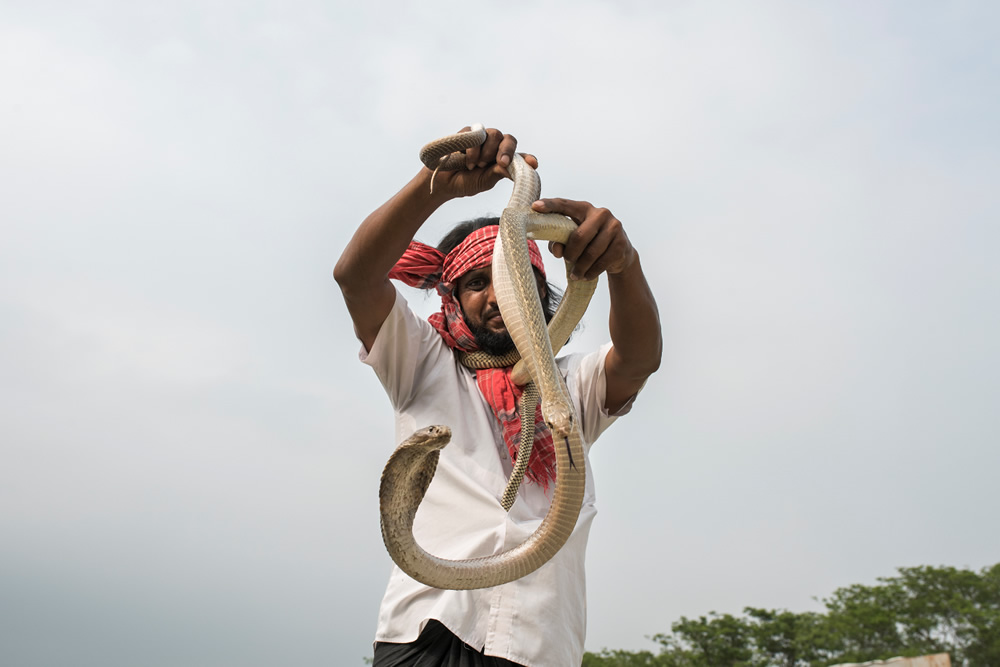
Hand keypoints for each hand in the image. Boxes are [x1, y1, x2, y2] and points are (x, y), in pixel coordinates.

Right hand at [424, 127, 538, 199]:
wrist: (444, 183)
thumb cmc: (466, 182)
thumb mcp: (486, 180)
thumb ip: (500, 172)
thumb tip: (514, 168)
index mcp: (503, 158)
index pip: (520, 155)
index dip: (527, 157)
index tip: (533, 164)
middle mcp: (495, 146)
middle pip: (508, 139)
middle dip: (507, 151)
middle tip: (501, 163)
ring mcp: (481, 138)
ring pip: (494, 134)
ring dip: (488, 151)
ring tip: (477, 165)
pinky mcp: (467, 133)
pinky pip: (476, 134)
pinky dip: (473, 149)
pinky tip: (468, 162)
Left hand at [532, 198, 636, 279]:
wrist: (620, 252)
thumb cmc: (589, 243)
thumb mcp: (572, 240)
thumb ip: (559, 242)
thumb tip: (557, 251)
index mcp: (584, 208)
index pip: (564, 204)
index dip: (550, 205)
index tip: (535, 207)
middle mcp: (601, 213)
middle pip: (579, 236)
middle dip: (570, 253)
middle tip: (567, 261)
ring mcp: (614, 227)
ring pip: (591, 252)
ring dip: (580, 267)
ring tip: (575, 274)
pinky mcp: (622, 244)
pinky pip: (602, 262)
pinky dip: (591, 272)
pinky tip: (586, 276)